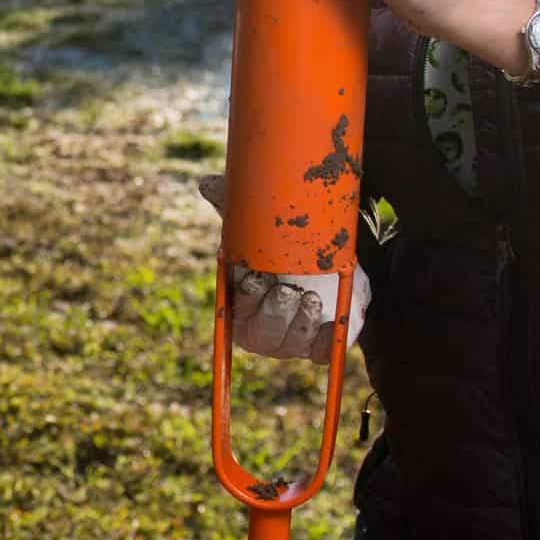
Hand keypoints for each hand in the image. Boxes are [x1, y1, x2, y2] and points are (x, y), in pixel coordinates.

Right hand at [192, 175, 370, 363]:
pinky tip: (331, 319)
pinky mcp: (322, 344)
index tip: (259, 275)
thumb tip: (208, 185)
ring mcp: (292, 340)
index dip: (247, 296)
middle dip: (275, 312)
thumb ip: (237, 206)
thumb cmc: (284, 242)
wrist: (329, 256)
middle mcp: (262, 328)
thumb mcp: (261, 223)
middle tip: (290, 288)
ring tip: (312, 296)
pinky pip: (323, 354)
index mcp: (240, 301)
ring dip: (301, 322)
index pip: (237, 308)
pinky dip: (327, 340)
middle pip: (262, 335)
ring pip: (291, 346)